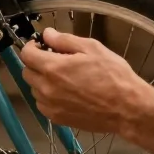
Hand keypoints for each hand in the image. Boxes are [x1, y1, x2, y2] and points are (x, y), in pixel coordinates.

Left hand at [20, 28, 153, 135]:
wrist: (127, 108)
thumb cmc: (114, 77)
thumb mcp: (92, 48)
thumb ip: (65, 40)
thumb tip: (47, 34)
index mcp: (53, 68)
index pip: (26, 55)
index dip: (31, 46)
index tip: (40, 45)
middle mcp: (47, 88)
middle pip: (27, 72)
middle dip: (36, 63)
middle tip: (53, 59)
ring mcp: (51, 106)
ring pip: (34, 89)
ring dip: (42, 80)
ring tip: (63, 77)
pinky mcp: (58, 118)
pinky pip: (43, 104)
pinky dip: (48, 97)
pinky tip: (65, 93)